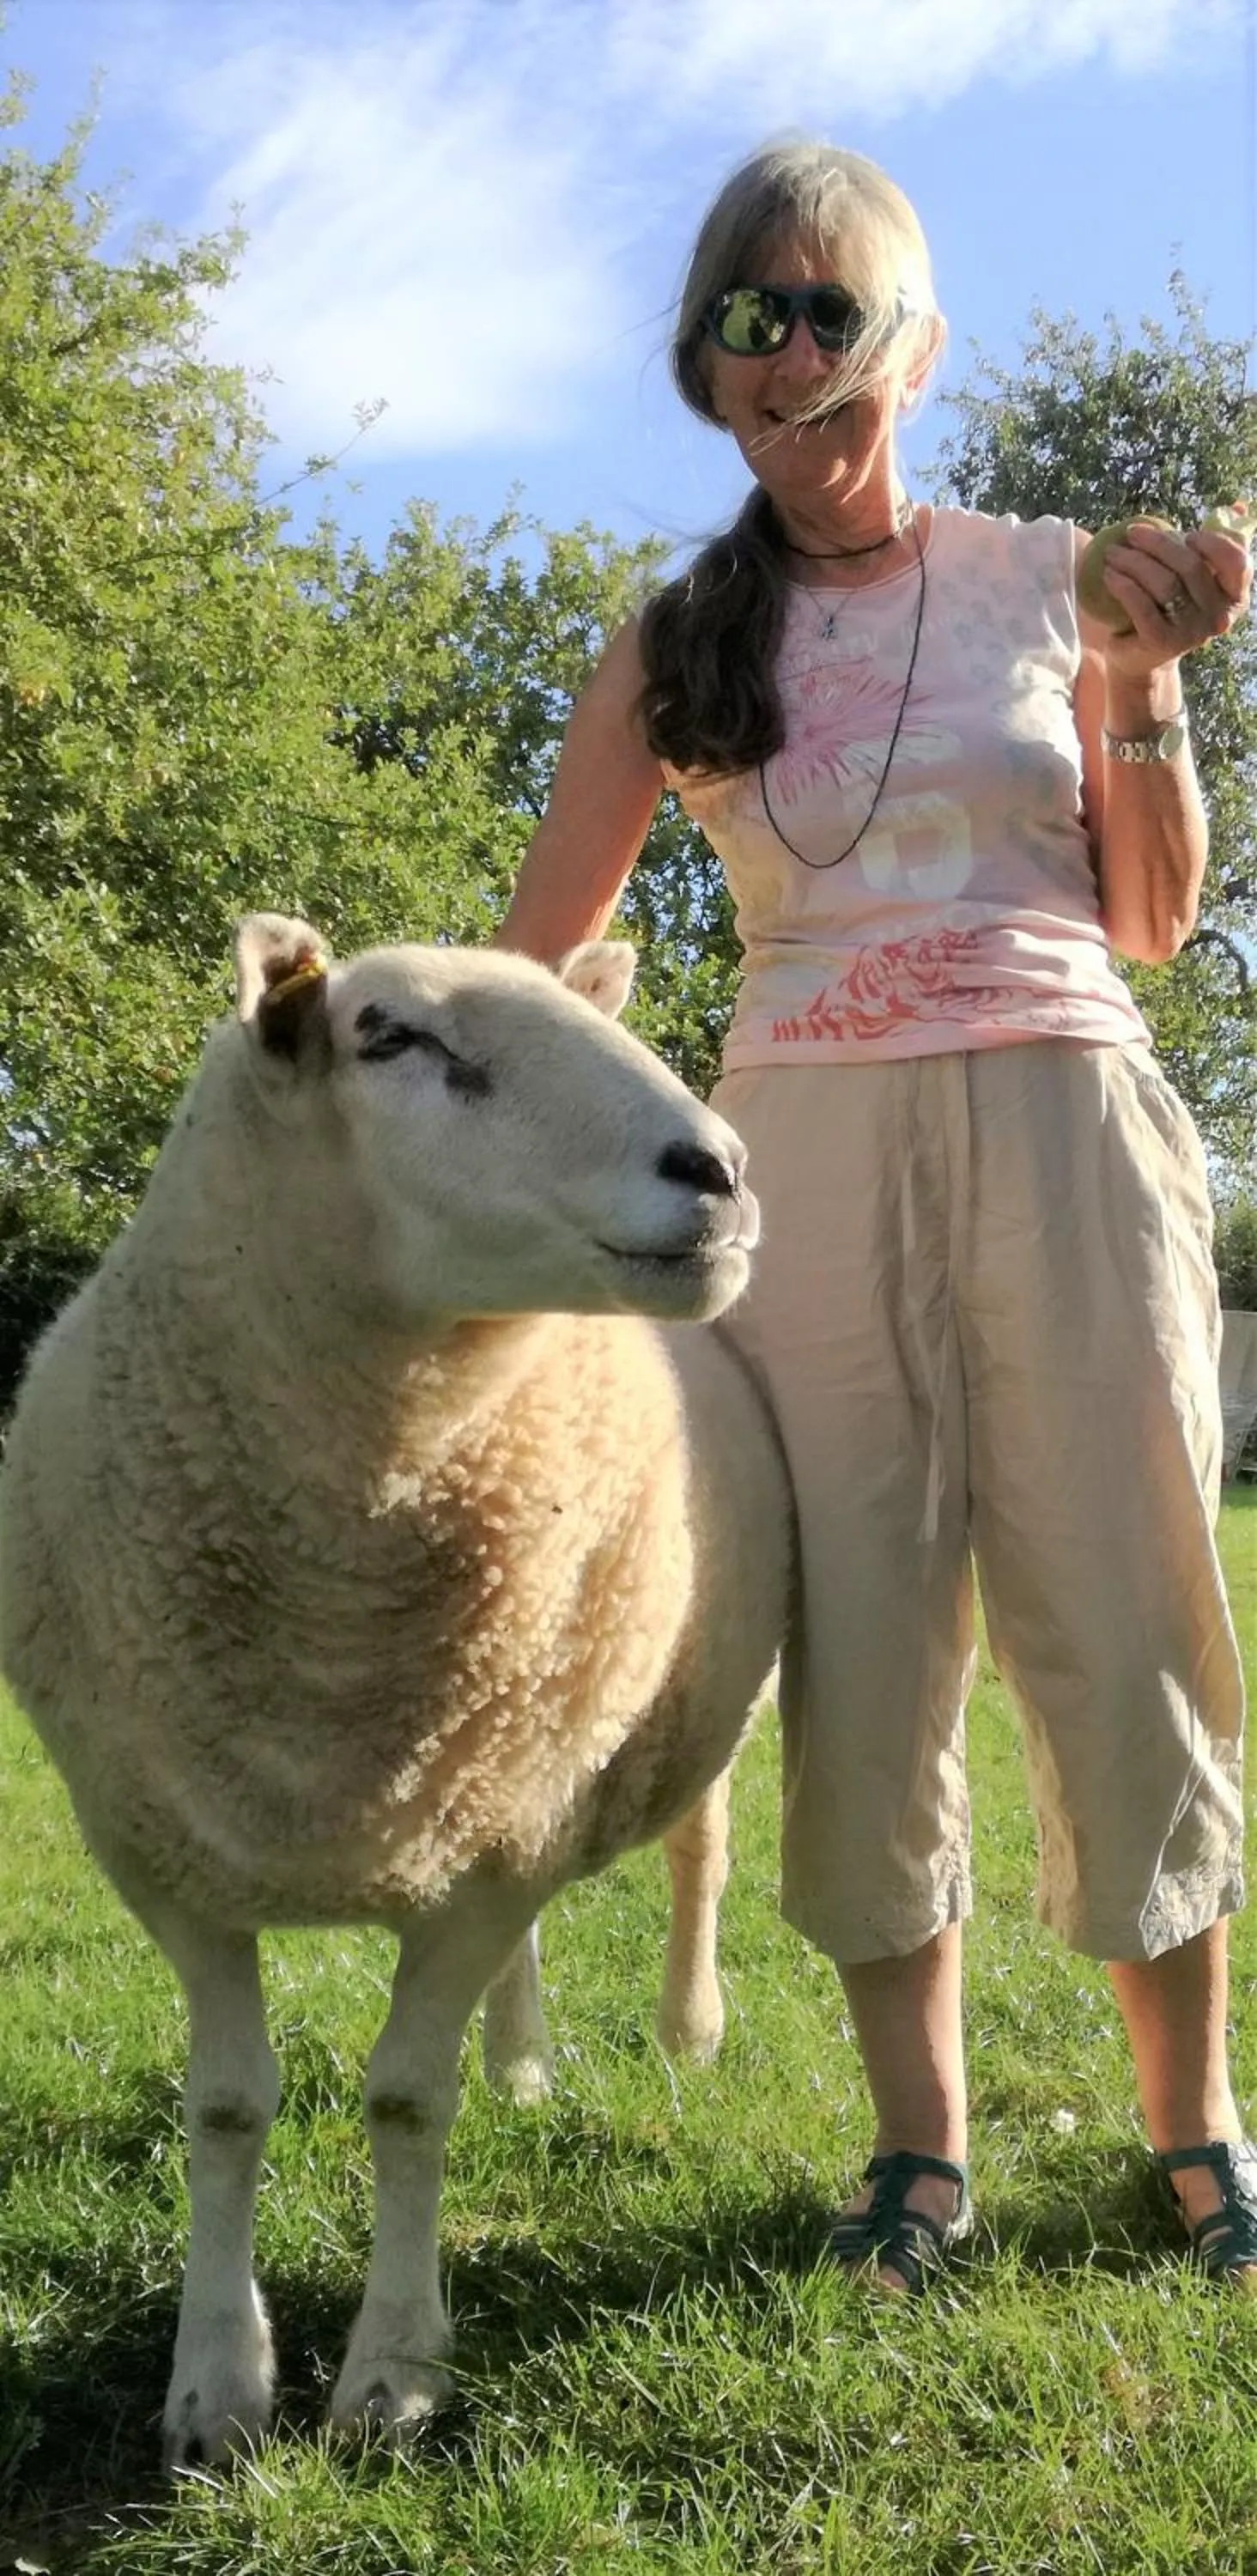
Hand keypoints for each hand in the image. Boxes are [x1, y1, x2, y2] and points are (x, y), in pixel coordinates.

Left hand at [1095, 516, 1251, 676]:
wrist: (1142, 657)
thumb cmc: (1170, 607)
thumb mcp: (1195, 576)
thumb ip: (1217, 544)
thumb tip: (1238, 504)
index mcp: (1235, 597)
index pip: (1237, 563)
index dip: (1214, 543)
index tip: (1187, 534)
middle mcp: (1218, 617)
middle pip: (1190, 566)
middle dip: (1157, 543)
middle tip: (1131, 533)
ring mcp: (1191, 633)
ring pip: (1164, 583)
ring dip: (1133, 561)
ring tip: (1112, 552)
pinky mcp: (1161, 642)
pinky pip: (1141, 604)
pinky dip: (1122, 584)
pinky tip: (1108, 574)